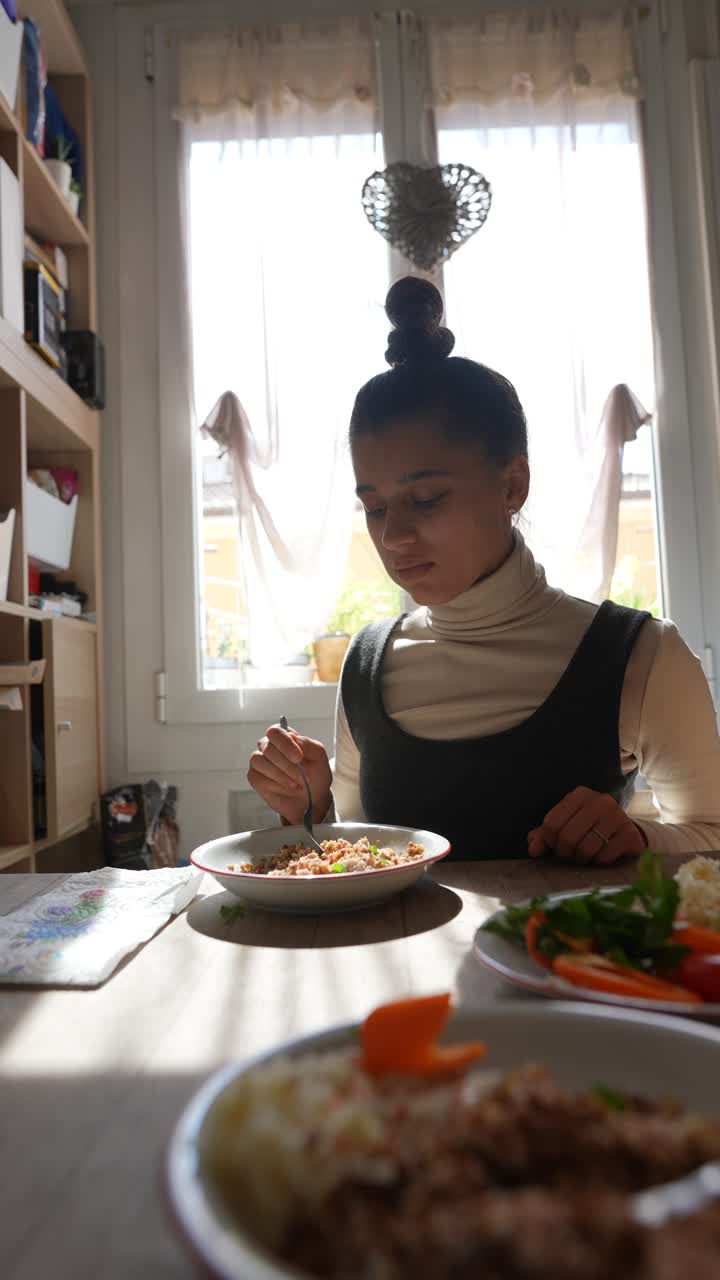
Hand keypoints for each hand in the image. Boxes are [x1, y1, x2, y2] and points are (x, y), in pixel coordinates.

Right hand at [247, 723, 331, 825]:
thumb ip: (308, 744)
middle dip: (286, 764)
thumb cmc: (315, 775)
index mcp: (284, 737)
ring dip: (280, 774)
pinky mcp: (255, 777)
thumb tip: (292, 737)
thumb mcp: (319, 758)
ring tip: (296, 784)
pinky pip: (255, 776)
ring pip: (259, 761)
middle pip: (268, 748)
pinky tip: (286, 788)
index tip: (298, 757)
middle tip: (301, 776)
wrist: (312, 798)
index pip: (275, 731)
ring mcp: (260, 761)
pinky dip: (273, 783)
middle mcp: (269, 746)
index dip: (285, 744)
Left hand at [527, 786, 646, 864]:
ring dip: (581, 858)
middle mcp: (600, 801)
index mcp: (580, 795)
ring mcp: (618, 816)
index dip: (550, 840)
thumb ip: (544, 836)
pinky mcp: (630, 834)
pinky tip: (601, 856)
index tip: (556, 844)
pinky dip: (598, 862)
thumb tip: (533, 850)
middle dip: (565, 852)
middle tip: (570, 854)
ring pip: (586, 848)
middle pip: (568, 836)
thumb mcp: (564, 826)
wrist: (625, 833)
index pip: (552, 822)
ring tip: (585, 856)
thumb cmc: (589, 829)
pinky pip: (604, 856)